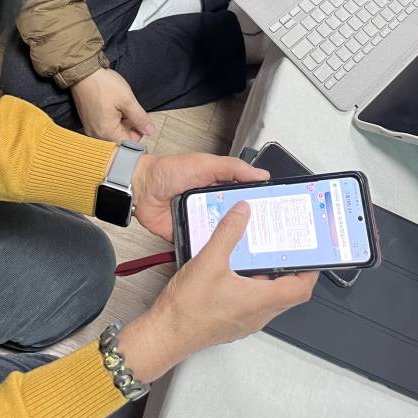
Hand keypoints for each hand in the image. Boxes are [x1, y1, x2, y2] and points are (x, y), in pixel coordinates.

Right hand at [72, 69, 153, 142]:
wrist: (83, 72)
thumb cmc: (104, 85)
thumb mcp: (127, 100)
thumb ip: (140, 118)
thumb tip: (150, 131)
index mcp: (106, 132)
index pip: (128, 143)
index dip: (138, 131)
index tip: (139, 118)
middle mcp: (96, 134)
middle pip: (119, 138)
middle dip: (128, 125)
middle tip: (129, 109)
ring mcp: (90, 128)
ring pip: (112, 132)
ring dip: (120, 121)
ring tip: (119, 105)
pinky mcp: (88, 122)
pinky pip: (104, 126)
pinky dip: (111, 119)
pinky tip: (112, 106)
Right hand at [117, 201, 316, 382]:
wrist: (166, 334)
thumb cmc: (187, 309)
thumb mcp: (209, 260)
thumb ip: (228, 232)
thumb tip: (243, 212)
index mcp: (260, 301)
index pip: (300, 288)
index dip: (310, 270)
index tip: (311, 253)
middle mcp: (258, 314)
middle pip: (288, 292)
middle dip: (291, 268)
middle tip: (288, 247)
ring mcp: (245, 320)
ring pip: (270, 297)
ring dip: (270, 276)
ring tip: (262, 252)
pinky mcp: (233, 321)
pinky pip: (253, 301)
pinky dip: (253, 283)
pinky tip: (237, 267)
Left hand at [131, 153, 268, 240]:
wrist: (141, 189)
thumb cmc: (169, 170)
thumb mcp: (204, 164)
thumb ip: (232, 168)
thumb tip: (260, 173)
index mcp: (219, 185)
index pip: (245, 194)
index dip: (259, 201)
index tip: (275, 209)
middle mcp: (213, 203)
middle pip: (237, 217)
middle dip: (250, 225)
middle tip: (269, 235)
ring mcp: (201, 220)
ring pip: (223, 233)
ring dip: (233, 239)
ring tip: (252, 249)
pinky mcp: (190, 234)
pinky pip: (204, 244)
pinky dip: (212, 248)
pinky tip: (224, 253)